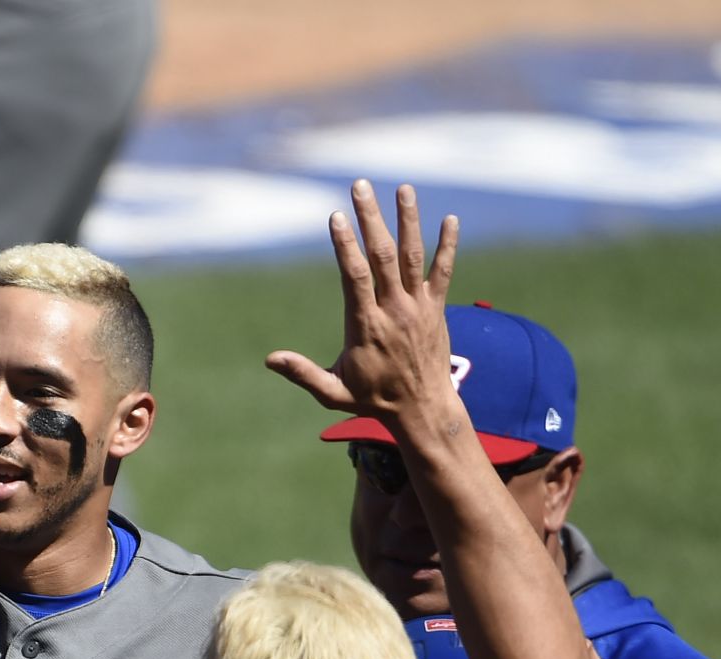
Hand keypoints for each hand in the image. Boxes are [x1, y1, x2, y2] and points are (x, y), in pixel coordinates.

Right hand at [266, 180, 460, 428]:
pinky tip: (450, 219)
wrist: (423, 410)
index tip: (336, 216)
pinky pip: (444, 272)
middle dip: (371, 218)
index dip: (345, 244)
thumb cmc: (373, 401)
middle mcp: (395, 310)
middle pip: (382, 255)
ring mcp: (418, 307)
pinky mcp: (436, 308)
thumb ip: (303, 374)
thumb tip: (270, 360)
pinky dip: (448, 245)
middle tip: (361, 186)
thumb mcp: (333, 393)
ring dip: (408, 220)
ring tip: (403, 189)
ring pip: (413, 256)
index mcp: (366, 326)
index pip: (355, 277)